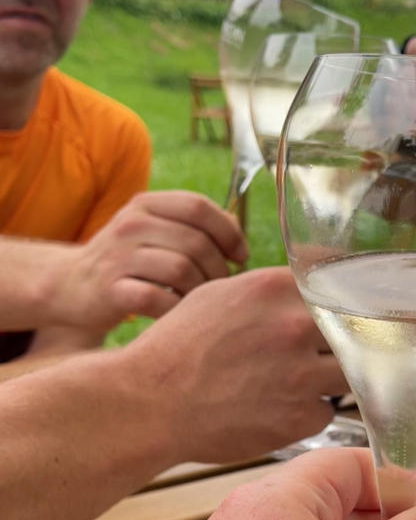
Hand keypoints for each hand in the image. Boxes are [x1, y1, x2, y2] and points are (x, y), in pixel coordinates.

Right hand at [55, 191, 246, 330]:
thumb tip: (237, 236)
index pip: (198, 207)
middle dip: (219, 269)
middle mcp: (131, 224)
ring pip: (182, 270)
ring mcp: (118, 256)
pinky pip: (158, 298)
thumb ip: (192, 227)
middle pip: (196, 243)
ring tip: (201, 300)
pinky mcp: (110, 290)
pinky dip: (177, 309)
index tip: (240, 255)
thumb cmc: (127, 261)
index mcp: (145, 204)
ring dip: (201, 290)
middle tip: (220, 287)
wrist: (70, 286)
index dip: (228, 232)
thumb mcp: (153, 231)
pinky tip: (178, 314)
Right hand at [126, 266, 349, 461]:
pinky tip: (280, 408)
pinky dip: (310, 411)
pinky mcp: (299, 416)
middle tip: (322, 354)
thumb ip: (269, 291)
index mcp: (274, 288)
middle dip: (342, 342)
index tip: (339, 317)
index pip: (336, 289)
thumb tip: (309, 289)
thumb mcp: (217, 296)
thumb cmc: (177, 349)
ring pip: (348, 373)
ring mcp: (299, 373)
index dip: (339, 306)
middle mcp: (292, 326)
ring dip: (331, 378)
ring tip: (298, 383)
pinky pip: (327, 410)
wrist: (149, 402)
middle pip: (350, 330)